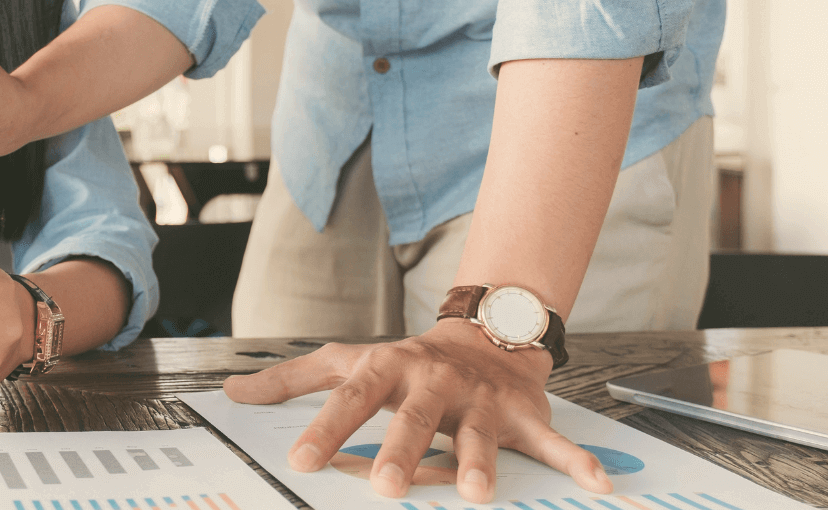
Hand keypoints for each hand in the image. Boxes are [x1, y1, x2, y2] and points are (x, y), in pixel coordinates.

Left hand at [223, 319, 611, 503]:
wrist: (484, 334)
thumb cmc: (404, 363)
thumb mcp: (345, 361)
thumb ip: (289, 380)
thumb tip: (229, 394)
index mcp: (387, 370)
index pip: (349, 401)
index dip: (325, 429)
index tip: (300, 459)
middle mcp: (433, 383)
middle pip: (414, 418)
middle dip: (401, 451)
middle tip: (387, 488)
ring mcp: (480, 401)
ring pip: (479, 434)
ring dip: (479, 463)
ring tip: (474, 495)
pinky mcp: (524, 417)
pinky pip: (553, 442)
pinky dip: (577, 462)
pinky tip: (598, 486)